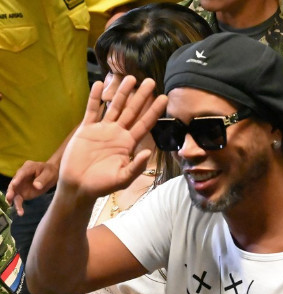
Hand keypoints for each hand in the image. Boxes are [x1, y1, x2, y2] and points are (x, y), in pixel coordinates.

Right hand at [5, 161, 57, 214]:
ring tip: (10, 204)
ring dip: (12, 198)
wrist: (52, 175)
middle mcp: (21, 176)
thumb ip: (42, 179)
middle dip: (11, 190)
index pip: (22, 173)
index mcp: (28, 167)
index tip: (14, 184)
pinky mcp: (22, 193)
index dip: (17, 178)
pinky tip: (20, 212)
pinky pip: (19, 199)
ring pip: (14, 192)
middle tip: (9, 196)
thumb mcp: (49, 174)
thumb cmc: (50, 172)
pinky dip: (18, 205)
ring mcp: (20, 184)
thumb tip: (36, 186)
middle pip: (14, 183)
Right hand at [58, 76, 166, 199]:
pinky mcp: (86, 129)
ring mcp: (102, 130)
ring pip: (114, 107)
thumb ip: (136, 166)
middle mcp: (117, 134)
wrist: (78, 186)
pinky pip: (92, 110)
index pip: (144, 124)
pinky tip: (99, 84)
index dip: (153, 111)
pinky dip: (95, 98)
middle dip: (141, 96)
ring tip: (130, 78)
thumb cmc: (102, 185)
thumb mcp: (122, 179)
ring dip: (121, 93)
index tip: (164, 98)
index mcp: (128, 144)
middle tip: (150, 81)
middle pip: (132, 111)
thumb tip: (148, 152)